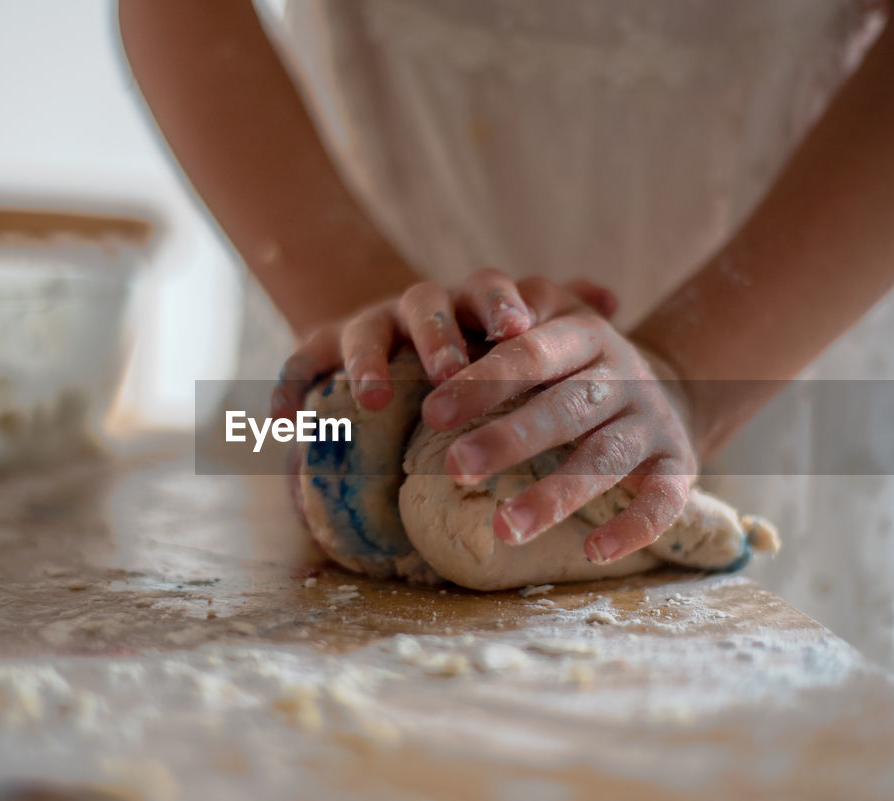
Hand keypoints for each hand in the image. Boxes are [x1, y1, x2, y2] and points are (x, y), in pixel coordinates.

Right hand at [270, 269, 618, 418]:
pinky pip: (298, 364)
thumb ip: (560, 314)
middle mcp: (414, 308)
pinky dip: (287, 387)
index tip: (520, 327)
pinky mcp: (322, 354)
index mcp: (467, 302)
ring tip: (373, 399)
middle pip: (421, 304)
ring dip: (366, 362)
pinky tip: (283, 419)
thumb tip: (610, 295)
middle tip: (450, 371)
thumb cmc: (479, 352)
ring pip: (358, 331)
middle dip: (435, 334)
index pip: (484, 289)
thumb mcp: (521, 335)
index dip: (499, 304)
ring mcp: (366, 328)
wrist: (411, 348)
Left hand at [419, 297, 697, 564]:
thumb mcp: (549, 323)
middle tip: (455, 467)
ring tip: (505, 528)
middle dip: (509, 438)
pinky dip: (634, 527)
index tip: (433, 413)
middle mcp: (623, 375)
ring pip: (604, 459)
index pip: (531, 354)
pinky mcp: (679, 465)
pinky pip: (663, 500)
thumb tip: (455, 339)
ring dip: (555, 495)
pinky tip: (594, 552)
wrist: (668, 386)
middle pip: (565, 408)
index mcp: (584, 335)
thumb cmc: (575, 363)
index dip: (484, 382)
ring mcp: (652, 422)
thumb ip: (508, 322)